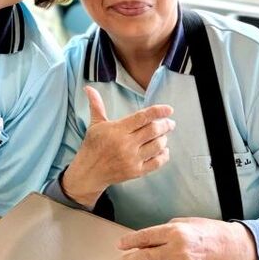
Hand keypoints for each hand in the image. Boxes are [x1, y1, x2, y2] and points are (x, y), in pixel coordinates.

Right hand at [61, 86, 174, 206]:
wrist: (89, 171)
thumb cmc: (93, 145)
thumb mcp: (95, 124)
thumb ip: (96, 105)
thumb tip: (88, 88)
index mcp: (118, 130)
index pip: (142, 117)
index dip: (158, 112)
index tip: (169, 109)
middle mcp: (127, 144)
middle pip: (153, 131)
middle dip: (165, 125)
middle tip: (170, 122)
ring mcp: (133, 159)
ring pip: (157, 146)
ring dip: (164, 138)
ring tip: (163, 135)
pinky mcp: (136, 171)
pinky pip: (156, 162)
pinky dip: (164, 155)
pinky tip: (164, 150)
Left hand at [118, 217, 258, 259]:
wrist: (232, 250)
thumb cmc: (209, 233)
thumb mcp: (184, 223)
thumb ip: (163, 230)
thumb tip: (144, 240)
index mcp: (175, 232)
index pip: (144, 237)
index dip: (129, 241)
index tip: (121, 244)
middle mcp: (177, 251)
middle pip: (144, 257)